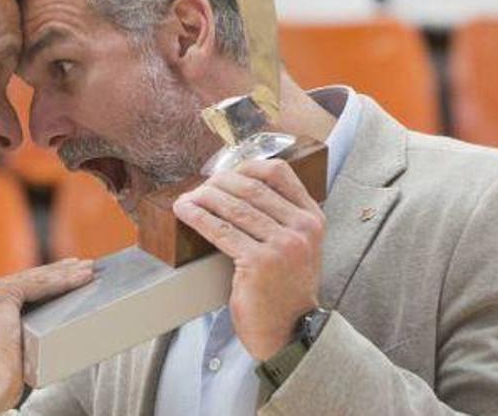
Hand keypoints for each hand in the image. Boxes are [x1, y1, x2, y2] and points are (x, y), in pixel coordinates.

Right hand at [0, 258, 93, 414]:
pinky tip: (81, 277)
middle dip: (54, 275)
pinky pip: (38, 283)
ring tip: (87, 270)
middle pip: (24, 282)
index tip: (60, 285)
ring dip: (63, 273)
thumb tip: (39, 349)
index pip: (14, 295)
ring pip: (33, 279)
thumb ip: (14, 345)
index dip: (40, 288)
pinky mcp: (0, 295)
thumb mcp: (3, 359)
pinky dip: (62, 280)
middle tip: (78, 270)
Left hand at [172, 159, 323, 360]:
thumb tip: (237, 186)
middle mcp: (302, 228)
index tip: (226, 170)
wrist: (289, 331)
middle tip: (200, 187)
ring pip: (234, 207)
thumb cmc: (285, 289)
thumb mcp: (297, 246)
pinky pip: (221, 230)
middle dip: (219, 183)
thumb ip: (280, 217)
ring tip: (188, 198)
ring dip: (204, 198)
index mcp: (312, 218)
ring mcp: (282, 245)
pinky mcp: (259, 262)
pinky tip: (185, 212)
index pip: (279, 173)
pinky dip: (198, 217)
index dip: (247, 165)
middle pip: (251, 188)